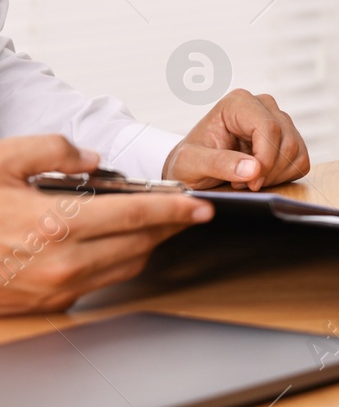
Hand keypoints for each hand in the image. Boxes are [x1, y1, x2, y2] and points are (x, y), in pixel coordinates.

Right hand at [0, 135, 211, 314]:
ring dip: (149, 244)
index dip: (175, 207)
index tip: (202, 203)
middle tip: (190, 209)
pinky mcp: (50, 305)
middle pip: (141, 243)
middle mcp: (61, 262)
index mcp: (55, 223)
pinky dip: (120, 262)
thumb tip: (94, 157)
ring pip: (126, 266)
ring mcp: (55, 288)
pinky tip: (120, 243)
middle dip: (171, 225)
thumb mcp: (2, 159)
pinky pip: (102, 283)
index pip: (137, 213)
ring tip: (160, 222)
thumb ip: (54, 149)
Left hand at [163, 89, 309, 189]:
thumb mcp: (190, 164)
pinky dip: (284, 176)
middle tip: (243, 184)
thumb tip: (254, 168)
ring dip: (275, 175)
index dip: (265, 159)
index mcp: (238, 103)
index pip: (269, 128)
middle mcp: (263, 105)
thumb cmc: (188, 163)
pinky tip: (261, 177)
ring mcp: (278, 120)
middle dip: (269, 171)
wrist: (192, 169)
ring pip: (297, 151)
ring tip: (248, 180)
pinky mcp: (288, 137)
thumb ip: (219, 164)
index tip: (251, 183)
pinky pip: (301, 160)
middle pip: (287, 141)